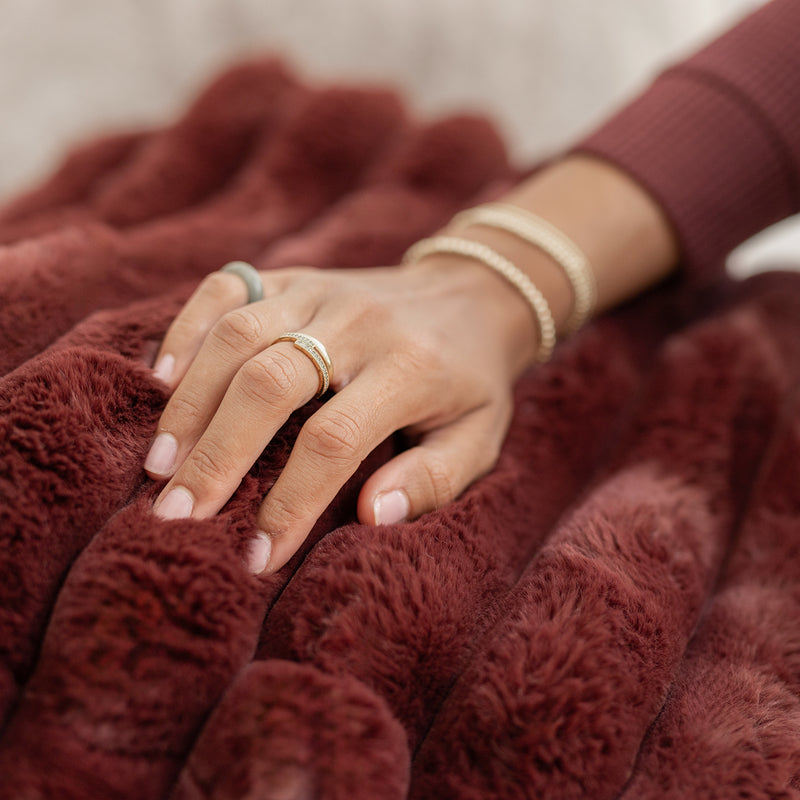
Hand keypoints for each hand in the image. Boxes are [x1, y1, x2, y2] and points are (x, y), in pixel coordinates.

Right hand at [144, 256, 539, 574]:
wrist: (471, 293)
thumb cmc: (472, 380)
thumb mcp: (479, 436)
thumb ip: (434, 478)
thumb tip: (371, 516)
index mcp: (410, 369)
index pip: (335, 440)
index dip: (291, 501)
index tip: (258, 555)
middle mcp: (358, 323)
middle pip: (269, 383)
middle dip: (217, 454)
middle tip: (175, 514)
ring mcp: (320, 291)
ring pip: (237, 336)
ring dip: (190, 403)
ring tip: (161, 465)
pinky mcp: (293, 276)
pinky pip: (227, 289)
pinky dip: (186, 329)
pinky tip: (161, 380)